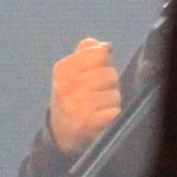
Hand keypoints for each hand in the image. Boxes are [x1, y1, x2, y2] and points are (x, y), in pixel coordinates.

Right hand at [48, 37, 121, 155]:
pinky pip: (114, 111)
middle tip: (100, 91)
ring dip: (112, 100)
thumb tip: (105, 46)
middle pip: (109, 74)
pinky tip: (102, 117)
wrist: (61, 131)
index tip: (97, 70)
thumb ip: (88, 52)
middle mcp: (66, 86)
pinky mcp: (86, 123)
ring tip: (100, 105)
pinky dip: (112, 114)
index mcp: (63, 69)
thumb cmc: (73, 94)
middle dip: (110, 83)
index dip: (104, 62)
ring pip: (114, 94)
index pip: (99, 53)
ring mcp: (75, 105)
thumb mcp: (72, 70)